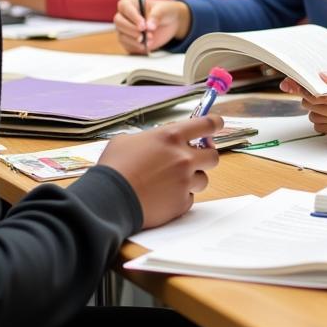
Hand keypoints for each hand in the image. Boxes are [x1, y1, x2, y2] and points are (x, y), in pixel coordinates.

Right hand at [97, 115, 221, 227]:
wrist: (108, 200)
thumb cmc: (114, 168)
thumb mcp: (127, 141)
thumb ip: (150, 138)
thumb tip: (156, 140)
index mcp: (171, 137)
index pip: (206, 124)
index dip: (215, 123)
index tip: (218, 125)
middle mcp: (183, 158)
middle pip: (213, 156)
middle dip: (206, 156)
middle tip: (194, 159)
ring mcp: (184, 181)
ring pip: (203, 179)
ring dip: (191, 179)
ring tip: (171, 181)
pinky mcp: (181, 203)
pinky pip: (189, 198)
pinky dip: (180, 197)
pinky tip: (163, 196)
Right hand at [114, 0, 191, 53]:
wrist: (170, 23)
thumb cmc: (164, 11)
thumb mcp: (164, 10)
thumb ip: (156, 16)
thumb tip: (149, 26)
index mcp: (130, 3)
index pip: (124, 7)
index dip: (133, 17)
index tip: (143, 26)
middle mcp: (124, 15)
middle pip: (119, 22)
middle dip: (132, 30)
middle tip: (145, 35)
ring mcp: (124, 29)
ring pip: (121, 35)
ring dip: (135, 40)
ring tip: (150, 40)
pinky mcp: (128, 41)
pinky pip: (126, 45)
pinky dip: (136, 47)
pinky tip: (146, 46)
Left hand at [284, 67, 326, 144]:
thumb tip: (323, 75)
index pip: (316, 96)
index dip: (302, 89)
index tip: (291, 84)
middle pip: (313, 110)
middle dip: (307, 100)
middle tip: (308, 90)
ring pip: (318, 123)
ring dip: (315, 112)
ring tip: (320, 102)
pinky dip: (324, 123)